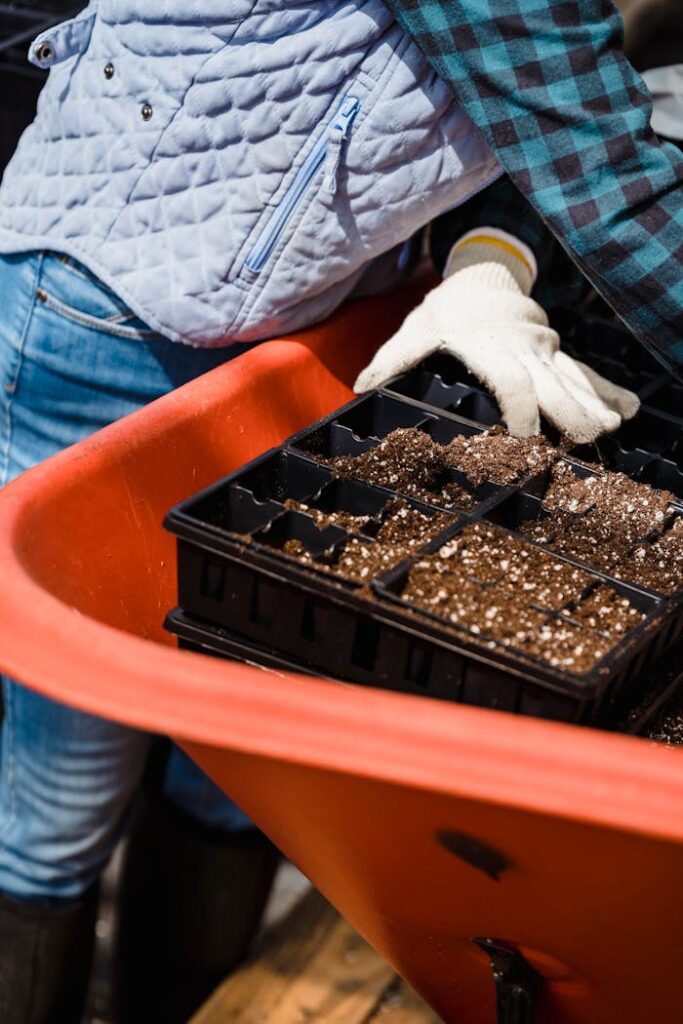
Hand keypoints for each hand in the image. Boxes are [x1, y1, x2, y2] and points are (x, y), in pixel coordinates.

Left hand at [354, 229, 639, 443]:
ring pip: (573, 380)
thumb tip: (363, 389)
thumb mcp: (414, 331)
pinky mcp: (556, 354)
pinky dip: (607, 391)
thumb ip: (391, 360)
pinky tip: (628, 409)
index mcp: (487, 349)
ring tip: (610, 428)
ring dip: (593, 405)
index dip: (520, 412)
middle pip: (551, 384)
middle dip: (570, 413)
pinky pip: (584, 373)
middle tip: (584, 442)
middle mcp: (522, 351)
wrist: (481, 275)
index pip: (510, 382)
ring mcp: (544, 352)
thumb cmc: (442, 312)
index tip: (527, 441)